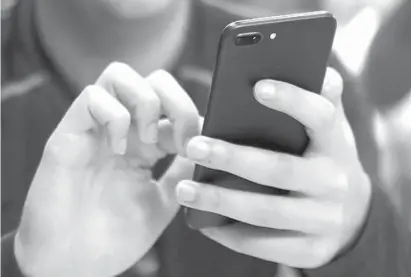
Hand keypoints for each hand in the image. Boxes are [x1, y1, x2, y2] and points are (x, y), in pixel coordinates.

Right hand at [14, 63, 199, 276]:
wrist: (73, 265)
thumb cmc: (115, 237)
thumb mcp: (163, 202)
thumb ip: (182, 173)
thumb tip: (206, 147)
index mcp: (144, 146)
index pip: (173, 107)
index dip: (192, 119)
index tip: (202, 146)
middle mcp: (121, 131)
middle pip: (152, 79)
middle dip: (177, 101)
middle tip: (180, 139)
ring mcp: (95, 130)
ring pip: (120, 74)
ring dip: (146, 103)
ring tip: (148, 141)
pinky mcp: (68, 134)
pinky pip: (91, 97)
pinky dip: (115, 116)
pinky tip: (119, 149)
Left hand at [176, 68, 371, 268]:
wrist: (351, 215)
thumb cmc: (324, 159)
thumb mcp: (328, 131)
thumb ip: (320, 100)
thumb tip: (309, 67)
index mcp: (336, 144)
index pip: (321, 116)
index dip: (292, 101)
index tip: (257, 87)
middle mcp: (335, 183)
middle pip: (280, 169)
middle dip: (232, 158)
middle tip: (193, 147)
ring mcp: (325, 221)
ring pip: (266, 212)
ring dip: (221, 201)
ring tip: (184, 190)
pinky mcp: (313, 251)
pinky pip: (265, 245)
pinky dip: (231, 235)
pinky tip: (204, 222)